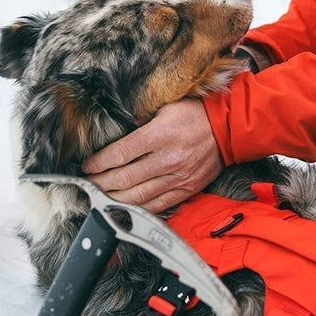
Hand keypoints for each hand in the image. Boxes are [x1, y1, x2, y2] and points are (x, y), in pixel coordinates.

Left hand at [82, 98, 221, 213]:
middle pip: (124, 178)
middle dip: (99, 183)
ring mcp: (177, 178)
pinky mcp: (186, 189)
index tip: (86, 166)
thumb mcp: (164, 108)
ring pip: (138, 196)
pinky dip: (138, 208)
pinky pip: (157, 205)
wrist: (229, 129)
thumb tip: (115, 135)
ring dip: (114, 198)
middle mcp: (167, 159)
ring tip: (99, 197)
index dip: (98, 163)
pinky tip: (124, 206)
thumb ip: (140, 123)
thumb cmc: (195, 114)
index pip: (119, 154)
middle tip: (86, 183)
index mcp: (159, 135)